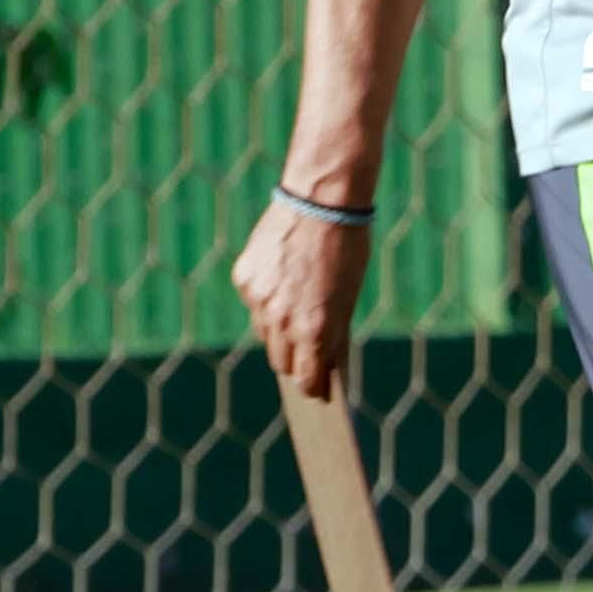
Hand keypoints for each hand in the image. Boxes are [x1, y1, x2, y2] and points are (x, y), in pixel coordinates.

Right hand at [232, 194, 372, 398]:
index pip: (305, 379)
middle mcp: (282, 320)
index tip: (315, 391)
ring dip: (278, 330)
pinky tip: (283, 280)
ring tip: (296, 312)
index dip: (312, 387)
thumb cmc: (346, 248)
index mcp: (314, 329)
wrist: (320, 201)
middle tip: (306, 357)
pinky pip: (253, 303)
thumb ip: (333, 332)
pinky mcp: (244, 278)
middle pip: (280, 361)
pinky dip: (266, 299)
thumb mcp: (348, 296)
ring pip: (263, 332)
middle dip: (294, 361)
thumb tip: (323, 362)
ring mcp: (259, 300)